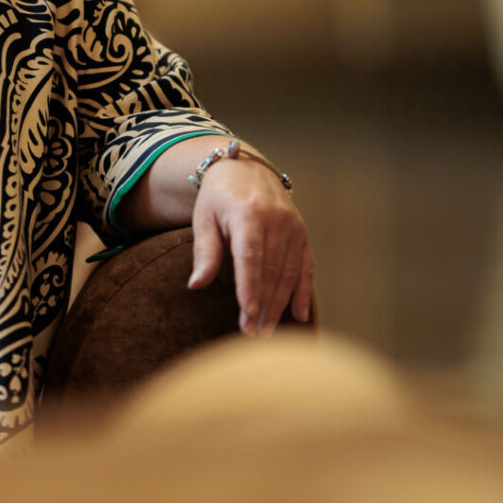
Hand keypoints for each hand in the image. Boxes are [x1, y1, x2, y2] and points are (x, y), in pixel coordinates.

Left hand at [186, 157, 312, 335]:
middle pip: (272, 271)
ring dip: (279, 305)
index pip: (251, 258)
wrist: (246, 168)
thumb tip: (196, 285)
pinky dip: (303, 293)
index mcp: (249, 214)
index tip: (247, 315)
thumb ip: (205, 251)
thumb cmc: (218, 197)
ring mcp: (294, 227)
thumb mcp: (204, 217)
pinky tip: (298, 316)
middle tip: (253, 334)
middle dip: (263, 305)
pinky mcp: (303, 234)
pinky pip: (306, 268)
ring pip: (289, 274)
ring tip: (267, 331)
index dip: (250, 288)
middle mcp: (277, 221)